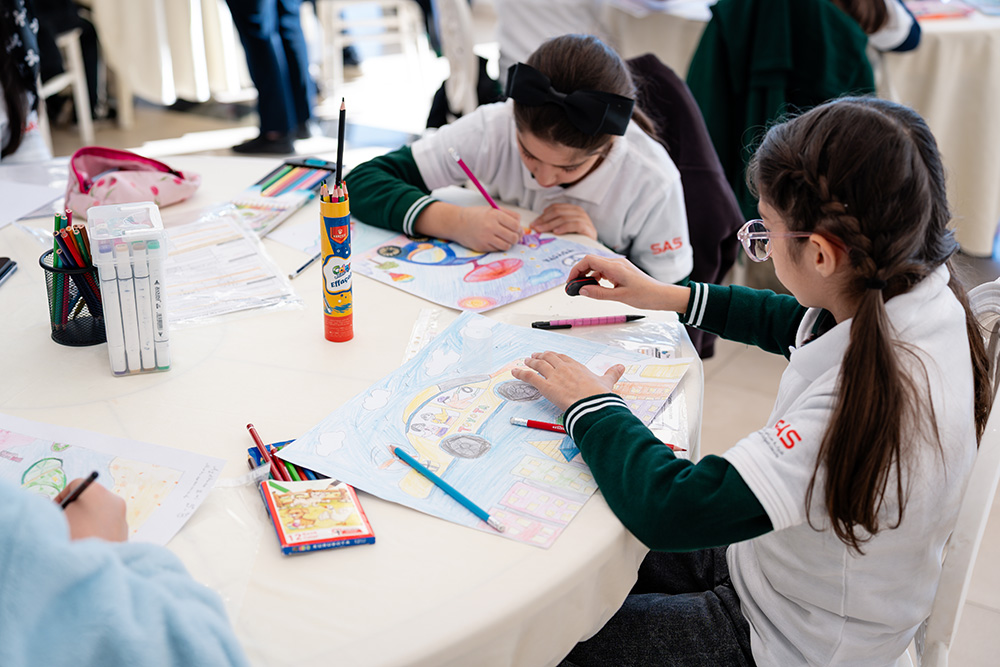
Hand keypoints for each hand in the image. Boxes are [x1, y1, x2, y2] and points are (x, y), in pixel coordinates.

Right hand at [55, 479, 127, 541]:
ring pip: (99, 512)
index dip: (62, 496)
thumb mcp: (57, 521)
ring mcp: (122, 516)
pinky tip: (86, 544)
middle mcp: (114, 500)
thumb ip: (57, 510)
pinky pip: (107, 525)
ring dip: (86, 520)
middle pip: (91, 497)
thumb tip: (60, 509)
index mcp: (97, 492)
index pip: (77, 484)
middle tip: (63, 521)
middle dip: (76, 508)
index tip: (56, 510)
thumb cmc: (71, 541)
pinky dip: (96, 531)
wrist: (94, 570)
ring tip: (75, 535)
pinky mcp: (125, 532)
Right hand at [452, 206, 522, 251]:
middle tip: (513, 236)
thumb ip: (508, 215)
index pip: (516, 225)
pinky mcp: (482, 246)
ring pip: (507, 245)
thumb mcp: (492, 209)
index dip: (519, 229)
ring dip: (508, 243)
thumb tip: (521, 227)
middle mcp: (491, 226)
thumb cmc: (477, 215)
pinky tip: (494, 241)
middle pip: (513, 237)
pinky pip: (497, 249)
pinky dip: (499, 246)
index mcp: (495, 215)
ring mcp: (486, 238)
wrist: (457, 223)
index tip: (518, 230)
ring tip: (504, 239)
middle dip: (516, 238)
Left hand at [512, 352, 624, 411]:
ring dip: (531, 362)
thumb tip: (621, 366)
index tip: (551, 355)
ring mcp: (554, 376)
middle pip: (549, 358)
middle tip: (534, 356)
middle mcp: (564, 368)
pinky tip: (514, 372)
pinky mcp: (546, 386)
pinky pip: (531, 377)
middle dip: (541, 356)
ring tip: (525, 361)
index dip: (555, 356)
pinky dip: (521, 373)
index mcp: (577, 367)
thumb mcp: (607, 382)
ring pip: (539, 365)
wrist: (593, 405)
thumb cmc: (600, 395)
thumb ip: (612, 373)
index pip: (563, 358)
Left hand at [531, 203, 597, 238]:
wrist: (591, 249)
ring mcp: (585, 219)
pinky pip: (575, 225)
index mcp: (572, 209)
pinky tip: (556, 232)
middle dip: (544, 220)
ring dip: (550, 224)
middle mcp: (579, 212)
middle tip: (535, 228)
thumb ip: (553, 224)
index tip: (533, 223)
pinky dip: (564, 227)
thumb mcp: (562, 229)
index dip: (543, 215)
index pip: (555, 208)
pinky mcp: (589, 228)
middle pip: (558, 212)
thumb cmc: (575, 240)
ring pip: (564, 218)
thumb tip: (536, 224)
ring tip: (541, 230)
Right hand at [567, 255, 689, 311]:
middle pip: (591, 262)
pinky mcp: (621, 271)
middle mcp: (616, 263)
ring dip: (587, 276)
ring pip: (597, 267)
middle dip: (579, 273)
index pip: (589, 260)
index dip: (576, 269)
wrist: (661, 295)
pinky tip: (595, 288)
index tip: (571, 281)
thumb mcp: (619, 297)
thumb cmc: (646, 295)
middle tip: (573, 287)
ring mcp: (619, 266)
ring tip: (583, 289)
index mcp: (615, 267)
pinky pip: (604, 271)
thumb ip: (598, 293)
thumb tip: (582, 291)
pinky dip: (596, 278)